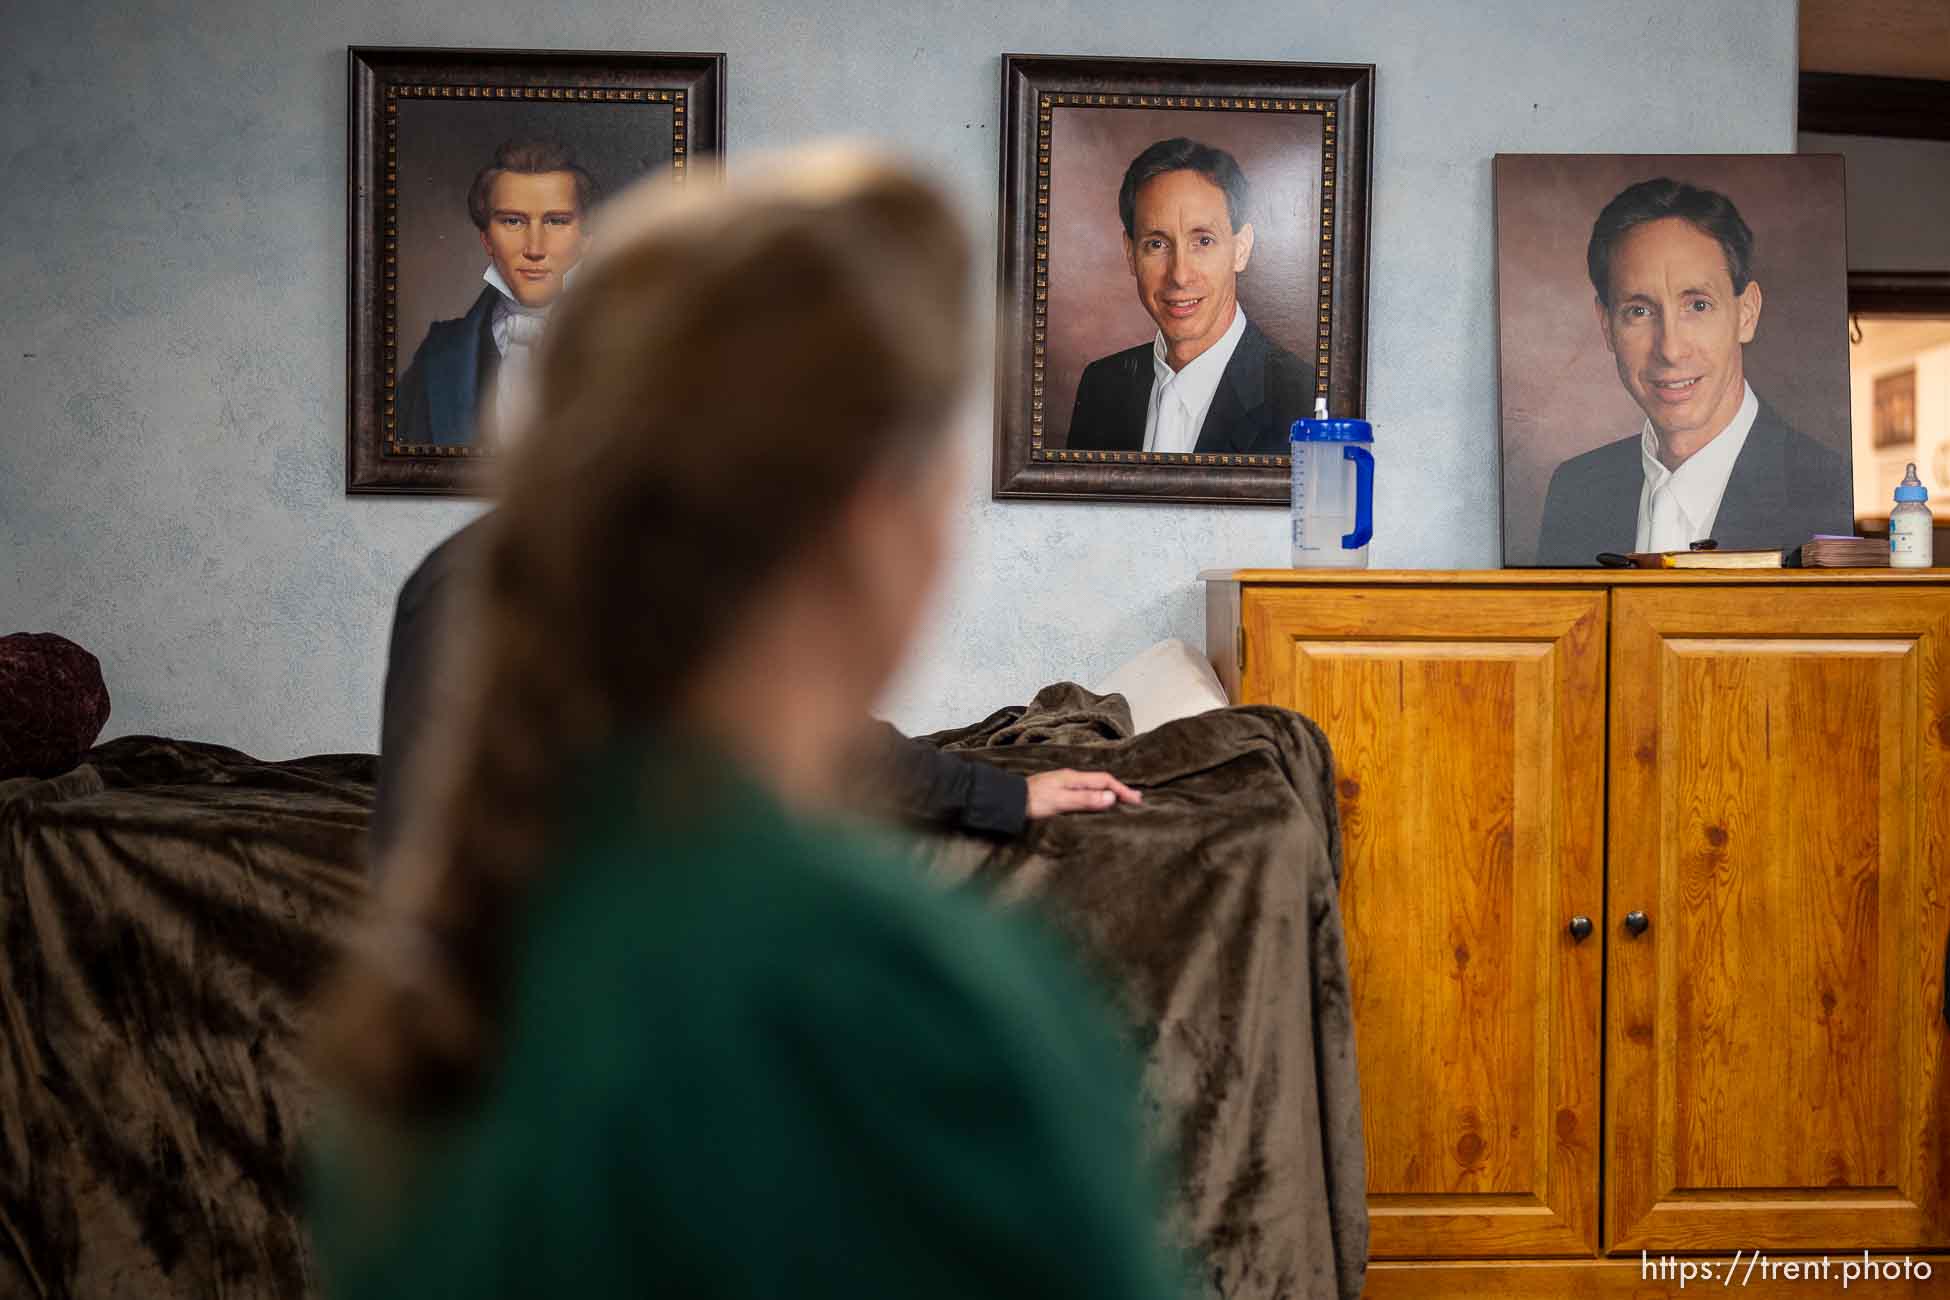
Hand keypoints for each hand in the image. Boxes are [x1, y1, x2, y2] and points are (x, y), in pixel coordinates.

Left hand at [1024, 769, 1141, 819]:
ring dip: (1108, 794)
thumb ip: (1085, 799)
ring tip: (1120, 803)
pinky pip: (1083, 793)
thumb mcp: (1061, 801)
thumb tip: (1111, 798)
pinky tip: (1096, 804)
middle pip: (1100, 782)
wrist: (1009, 801)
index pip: (1104, 781)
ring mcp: (1063, 785)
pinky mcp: (1057, 793)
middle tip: (1135, 801)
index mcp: (1073, 778)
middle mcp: (1070, 779)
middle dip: (1118, 790)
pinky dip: (1095, 798)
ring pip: (1092, 787)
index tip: (1136, 801)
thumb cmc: (1033, 801)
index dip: (1122, 790)